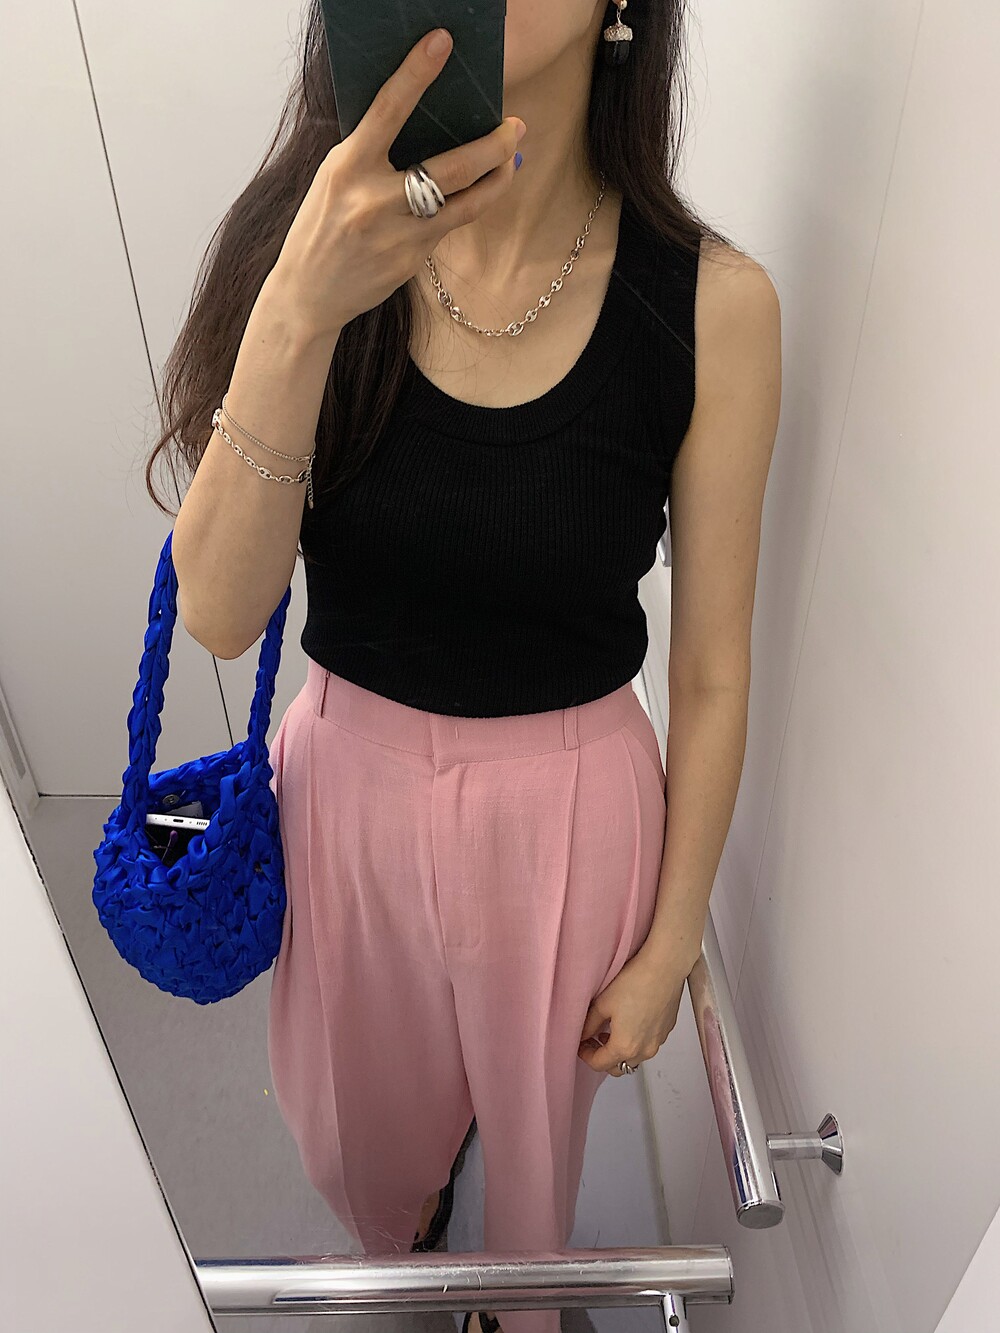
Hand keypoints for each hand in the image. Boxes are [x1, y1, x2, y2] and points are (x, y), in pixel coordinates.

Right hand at [268, 27, 525, 339]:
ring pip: (467, 202)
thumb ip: (372, 153)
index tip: (442, 43)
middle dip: (494, 144)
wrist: (308, 293)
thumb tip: (424, 121)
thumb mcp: (335, 179)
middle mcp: (374, 200)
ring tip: (512, 158)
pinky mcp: (411, 260)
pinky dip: (471, 204)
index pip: (387, 110)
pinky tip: (483, 190)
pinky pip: (451, 225)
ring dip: (497, 178)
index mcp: (347, 167)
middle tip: (515, 126)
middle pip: (453, 166)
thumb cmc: (322, 226)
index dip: (416, 74)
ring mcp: (397, 235)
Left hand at [577, 947, 690, 1075]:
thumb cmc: (634, 983)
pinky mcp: (666, 1031)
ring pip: (635, 1058)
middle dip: (603, 1057)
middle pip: (618, 1067)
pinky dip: (636, 1041)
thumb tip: (582, 1034)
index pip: (599, 1064)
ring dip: (621, 1051)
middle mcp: (644, 1050)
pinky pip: (648, 1045)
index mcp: (624, 1047)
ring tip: (611, 1030)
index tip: (581, 1044)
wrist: (664, 968)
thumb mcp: (602, 1003)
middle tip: (593, 1040)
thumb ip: (589, 1024)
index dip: (586, 1055)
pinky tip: (630, 1022)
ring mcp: (658, 1042)